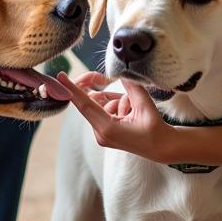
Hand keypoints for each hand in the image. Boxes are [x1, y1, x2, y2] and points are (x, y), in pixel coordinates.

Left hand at [57, 72, 175, 162]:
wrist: (161, 147)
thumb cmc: (155, 128)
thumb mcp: (144, 105)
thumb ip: (131, 87)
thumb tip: (120, 72)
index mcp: (107, 129)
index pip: (85, 105)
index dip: (72, 89)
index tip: (60, 77)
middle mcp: (100, 133)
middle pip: (92, 101)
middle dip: (101, 89)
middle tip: (105, 78)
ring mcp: (101, 134)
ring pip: (100, 104)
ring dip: (116, 99)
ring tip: (134, 109)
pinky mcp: (104, 132)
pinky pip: (104, 110)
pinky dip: (116, 104)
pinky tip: (130, 111)